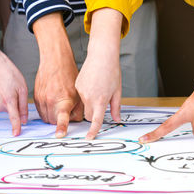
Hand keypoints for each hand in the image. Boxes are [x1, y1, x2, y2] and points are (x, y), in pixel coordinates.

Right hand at [0, 53, 28, 135]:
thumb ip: (24, 107)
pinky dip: (10, 104)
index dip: (16, 126)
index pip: (14, 117)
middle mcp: (0, 105)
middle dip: (19, 108)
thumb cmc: (12, 77)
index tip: (16, 134)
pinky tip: (8, 93)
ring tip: (12, 92)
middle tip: (18, 94)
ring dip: (14, 105)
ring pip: (11, 111)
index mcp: (9, 100)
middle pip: (15, 114)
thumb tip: (24, 121)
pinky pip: (7, 109)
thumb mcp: (23, 90)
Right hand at [33, 13, 82, 137]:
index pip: (62, 117)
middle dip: (61, 120)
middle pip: (54, 122)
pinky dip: (47, 111)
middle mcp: (51, 100)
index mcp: (64, 99)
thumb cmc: (69, 75)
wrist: (55, 61)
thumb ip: (78, 109)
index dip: (61, 127)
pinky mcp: (36, 97)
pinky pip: (41, 111)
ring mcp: (42, 99)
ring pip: (47, 118)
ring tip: (60, 104)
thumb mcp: (79, 92)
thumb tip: (77, 121)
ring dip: (53, 116)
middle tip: (68, 110)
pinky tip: (54, 101)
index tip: (60, 135)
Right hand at [75, 8, 122, 139]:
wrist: (102, 55)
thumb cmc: (112, 71)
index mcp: (100, 100)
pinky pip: (81, 95)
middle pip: (88, 115)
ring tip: (99, 88)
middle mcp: (89, 97)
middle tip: (102, 104)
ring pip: (84, 105)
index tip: (90, 138)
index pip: (96, 120)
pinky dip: (87, 94)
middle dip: (93, 114)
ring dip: (91, 103)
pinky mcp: (77, 85)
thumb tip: (117, 119)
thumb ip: (116, 107)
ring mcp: (81, 91)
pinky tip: (93, 83)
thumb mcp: (117, 91)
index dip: (93, 130)